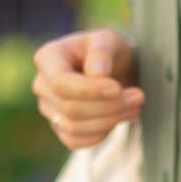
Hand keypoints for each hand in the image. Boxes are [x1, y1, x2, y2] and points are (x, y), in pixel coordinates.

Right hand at [32, 29, 142, 148]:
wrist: (115, 69)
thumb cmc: (109, 51)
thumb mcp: (109, 41)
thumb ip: (102, 52)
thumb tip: (96, 74)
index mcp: (48, 57)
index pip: (60, 82)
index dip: (89, 90)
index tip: (118, 89)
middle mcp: (42, 84)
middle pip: (70, 108)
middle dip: (108, 106)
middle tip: (139, 97)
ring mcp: (48, 108)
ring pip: (73, 127)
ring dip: (109, 121)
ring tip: (134, 107)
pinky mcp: (59, 127)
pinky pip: (75, 141)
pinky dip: (100, 134)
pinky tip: (118, 119)